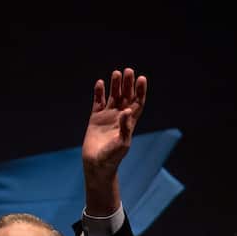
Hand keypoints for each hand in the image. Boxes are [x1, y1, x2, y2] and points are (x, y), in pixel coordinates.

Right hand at [82, 67, 146, 183]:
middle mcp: (120, 117)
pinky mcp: (95, 118)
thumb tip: (127, 111)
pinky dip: (99, 93)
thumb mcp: (122, 143)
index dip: (140, 91)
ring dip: (115, 85)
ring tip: (116, 73)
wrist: (97, 164)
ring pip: (113, 97)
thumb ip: (125, 127)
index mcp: (130, 122)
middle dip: (128, 84)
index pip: (138, 103)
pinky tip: (100, 83)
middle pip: (126, 96)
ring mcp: (107, 117)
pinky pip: (98, 102)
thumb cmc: (112, 157)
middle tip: (128, 71)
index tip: (141, 78)